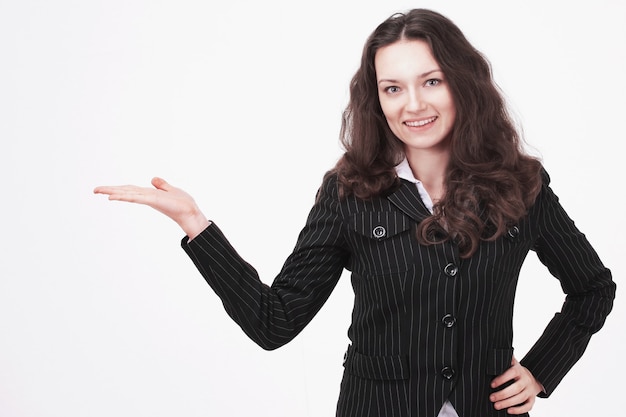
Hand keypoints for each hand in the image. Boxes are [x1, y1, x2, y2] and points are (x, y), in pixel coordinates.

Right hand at [94, 177, 209, 239]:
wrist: (191, 211)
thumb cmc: (183, 203)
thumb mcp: (171, 190)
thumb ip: (161, 185)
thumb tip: (152, 179)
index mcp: (149, 194)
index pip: (130, 190)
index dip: (118, 188)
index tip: (105, 189)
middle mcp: (146, 196)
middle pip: (125, 191)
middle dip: (110, 190)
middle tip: (94, 190)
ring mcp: (148, 199)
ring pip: (127, 194)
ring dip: (113, 192)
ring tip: (99, 191)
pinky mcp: (152, 201)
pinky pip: (135, 197)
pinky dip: (124, 197)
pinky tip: (113, 197)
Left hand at [489, 355, 542, 414]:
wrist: (533, 377)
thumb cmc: (517, 371)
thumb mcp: (511, 363)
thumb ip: (504, 359)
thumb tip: (493, 349)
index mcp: (519, 370)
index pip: (511, 373)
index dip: (502, 379)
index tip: (492, 384)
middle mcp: (526, 380)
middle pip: (516, 388)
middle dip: (503, 394)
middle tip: (492, 398)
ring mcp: (530, 390)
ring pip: (520, 398)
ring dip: (508, 403)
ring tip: (496, 405)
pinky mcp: (532, 399)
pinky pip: (527, 406)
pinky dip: (519, 410)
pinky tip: (509, 411)